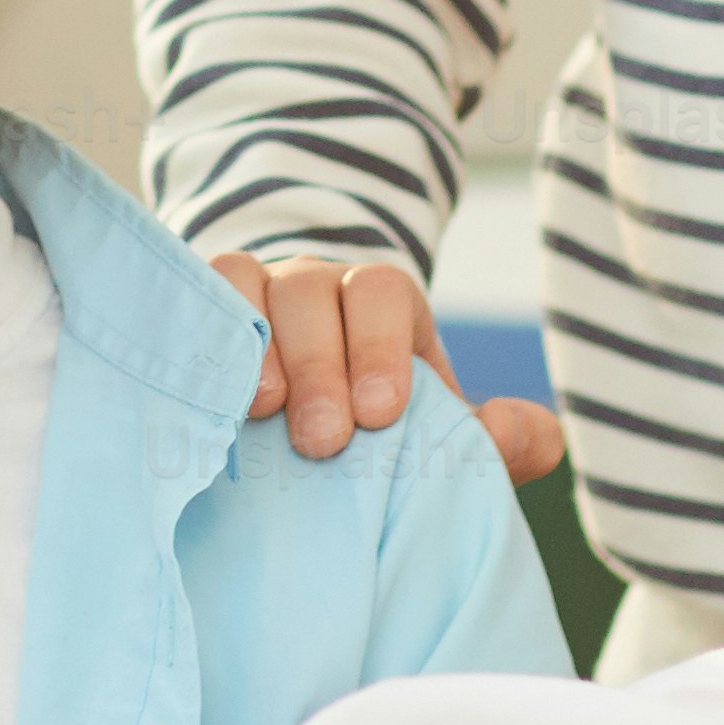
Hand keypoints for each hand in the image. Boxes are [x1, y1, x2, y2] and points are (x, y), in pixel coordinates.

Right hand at [211, 248, 565, 483]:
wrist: (292, 412)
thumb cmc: (374, 425)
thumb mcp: (434, 431)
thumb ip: (492, 440)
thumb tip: (534, 438)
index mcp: (378, 302)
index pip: (380, 292)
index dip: (380, 346)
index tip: (381, 414)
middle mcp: (311, 284)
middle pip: (310, 290)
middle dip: (319, 364)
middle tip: (324, 441)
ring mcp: (248, 293)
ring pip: (242, 283)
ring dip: (251, 349)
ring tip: (259, 416)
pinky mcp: (196, 310)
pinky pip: (190, 297)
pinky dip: (197, 339)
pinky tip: (204, 397)